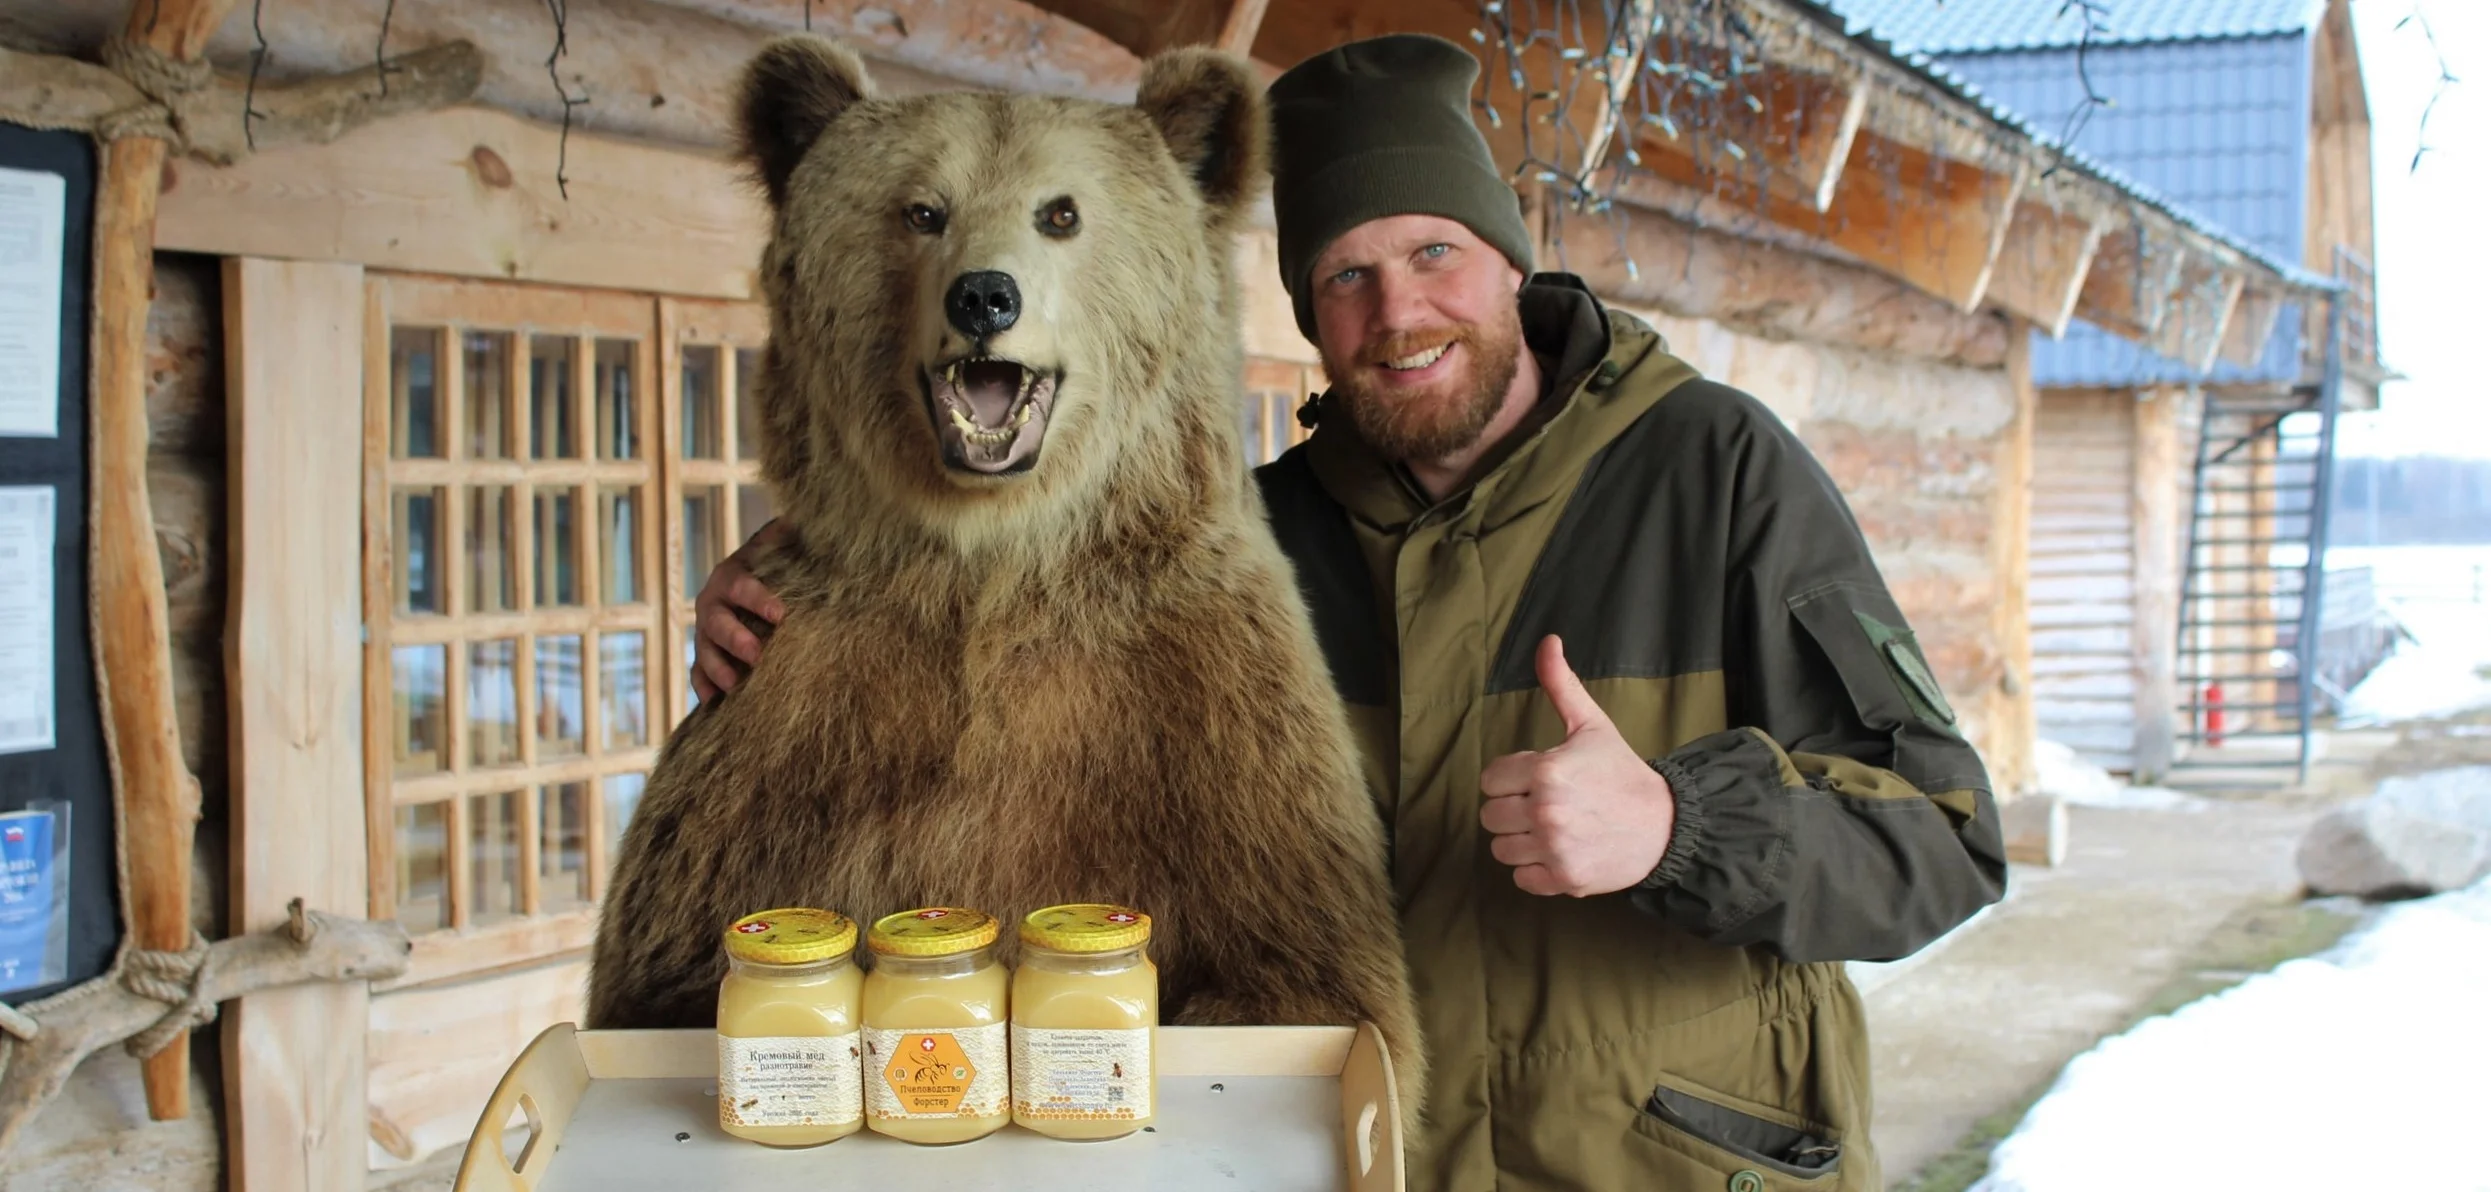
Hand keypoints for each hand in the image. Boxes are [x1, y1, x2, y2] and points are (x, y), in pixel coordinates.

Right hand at [691, 518, 792, 702]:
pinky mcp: (706, 655)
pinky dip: (704, 688)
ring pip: (704, 651)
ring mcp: (706, 632)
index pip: (743, 586)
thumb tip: (809, 514)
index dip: (759, 599)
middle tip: (757, 655)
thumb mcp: (784, 546)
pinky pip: (697, 674)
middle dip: (735, 639)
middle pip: (717, 623)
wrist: (757, 581)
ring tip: (734, 686)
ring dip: (717, 668)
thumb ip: (792, 534)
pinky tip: (714, 704)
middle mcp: (712, 603)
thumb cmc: (777, 564)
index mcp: (732, 575)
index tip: (782, 615)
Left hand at [1479, 634, 1677, 896]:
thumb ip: (1561, 685)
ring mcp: (1554, 848)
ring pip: (1501, 849)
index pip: (1490, 780)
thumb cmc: (1621, 773)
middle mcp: (1545, 811)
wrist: (1665, 825)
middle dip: (1512, 809)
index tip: (1537, 779)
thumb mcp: (1591, 725)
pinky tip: (1560, 851)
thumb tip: (1548, 641)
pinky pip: (1521, 878)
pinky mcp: (1564, 879)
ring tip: (1552, 828)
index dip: (1511, 778)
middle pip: (1490, 816)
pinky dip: (1536, 869)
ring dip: (1521, 840)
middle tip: (1545, 804)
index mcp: (1546, 770)